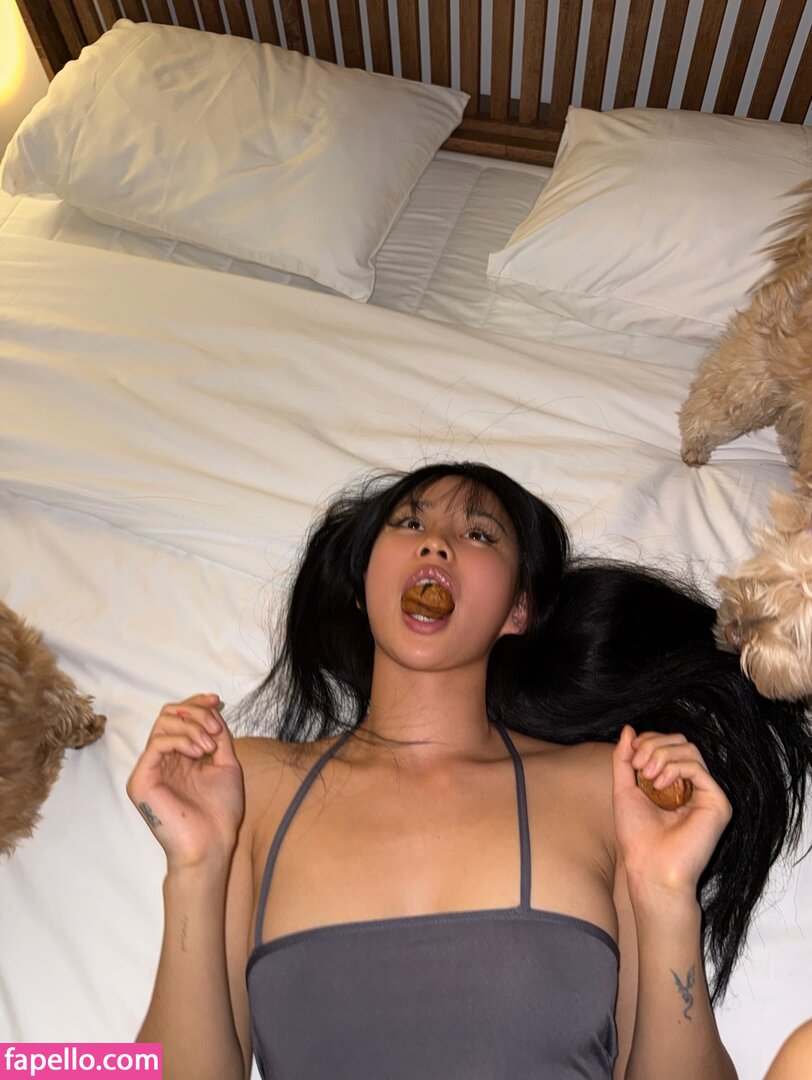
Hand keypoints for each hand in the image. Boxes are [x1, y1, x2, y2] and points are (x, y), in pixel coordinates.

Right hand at [127, 693, 244, 870]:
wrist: (212, 843)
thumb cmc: (219, 812)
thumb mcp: (225, 764)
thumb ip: (217, 736)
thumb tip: (214, 708)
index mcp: (179, 757)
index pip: (179, 717)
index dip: (196, 704)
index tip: (216, 699)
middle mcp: (162, 760)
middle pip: (168, 714)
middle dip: (195, 712)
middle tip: (215, 730)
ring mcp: (150, 769)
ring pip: (162, 724)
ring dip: (191, 726)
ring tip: (209, 745)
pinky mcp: (141, 780)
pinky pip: (157, 743)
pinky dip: (181, 739)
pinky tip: (198, 752)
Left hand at [612, 726, 731, 905]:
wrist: (649, 868)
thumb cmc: (637, 837)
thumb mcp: (624, 789)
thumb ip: (624, 759)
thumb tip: (628, 729)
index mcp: (674, 782)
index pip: (668, 744)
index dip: (648, 741)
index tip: (630, 757)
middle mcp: (694, 786)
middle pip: (680, 742)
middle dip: (654, 745)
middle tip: (638, 767)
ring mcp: (707, 794)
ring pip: (689, 750)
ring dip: (662, 756)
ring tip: (647, 777)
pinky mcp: (718, 803)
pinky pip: (698, 768)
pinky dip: (675, 768)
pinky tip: (660, 785)